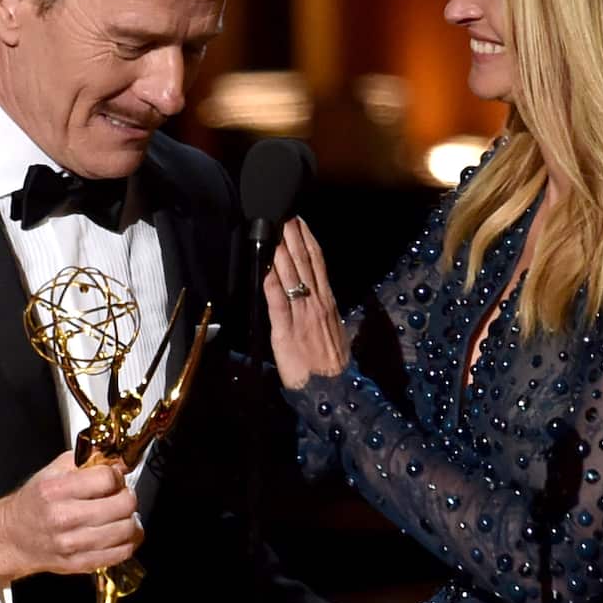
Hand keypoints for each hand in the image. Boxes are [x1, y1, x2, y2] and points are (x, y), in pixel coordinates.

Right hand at [0, 449, 141, 585]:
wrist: (12, 538)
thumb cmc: (34, 503)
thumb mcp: (53, 471)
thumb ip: (86, 460)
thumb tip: (119, 460)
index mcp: (57, 490)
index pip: (107, 478)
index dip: (117, 475)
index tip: (114, 477)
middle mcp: (65, 518)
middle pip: (123, 505)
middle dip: (127, 496)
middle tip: (120, 495)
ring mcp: (74, 544)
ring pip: (127, 530)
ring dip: (130, 519)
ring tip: (121, 514)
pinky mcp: (81, 564)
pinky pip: (121, 553)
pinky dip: (128, 540)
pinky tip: (120, 532)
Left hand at [263, 217, 348, 388]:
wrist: (332, 389)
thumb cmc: (332, 363)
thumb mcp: (336, 330)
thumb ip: (326, 310)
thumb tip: (321, 295)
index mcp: (327, 301)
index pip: (318, 263)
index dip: (308, 240)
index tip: (301, 221)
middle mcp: (316, 302)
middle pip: (305, 262)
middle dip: (293, 236)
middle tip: (285, 214)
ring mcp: (302, 315)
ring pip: (291, 276)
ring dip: (281, 251)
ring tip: (273, 229)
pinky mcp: (286, 331)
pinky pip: (277, 302)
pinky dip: (271, 282)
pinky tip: (265, 266)